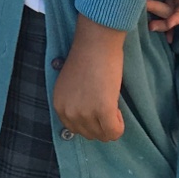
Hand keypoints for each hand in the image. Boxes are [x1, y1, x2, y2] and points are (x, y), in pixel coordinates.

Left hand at [52, 16, 126, 141]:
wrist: (96, 41)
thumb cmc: (87, 57)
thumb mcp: (72, 86)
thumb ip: (75, 104)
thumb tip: (88, 120)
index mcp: (59, 105)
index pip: (76, 130)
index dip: (90, 119)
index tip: (96, 103)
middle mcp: (68, 112)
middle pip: (90, 135)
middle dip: (101, 123)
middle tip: (106, 101)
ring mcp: (84, 113)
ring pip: (103, 136)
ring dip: (111, 123)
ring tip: (111, 101)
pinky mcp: (102, 110)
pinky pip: (114, 132)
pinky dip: (120, 125)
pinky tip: (117, 107)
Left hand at [145, 0, 178, 38]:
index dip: (178, 16)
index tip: (171, 23)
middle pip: (173, 14)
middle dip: (164, 22)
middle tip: (151, 25)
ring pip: (165, 16)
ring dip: (159, 23)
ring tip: (148, 26)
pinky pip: (156, 14)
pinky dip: (157, 23)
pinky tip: (152, 32)